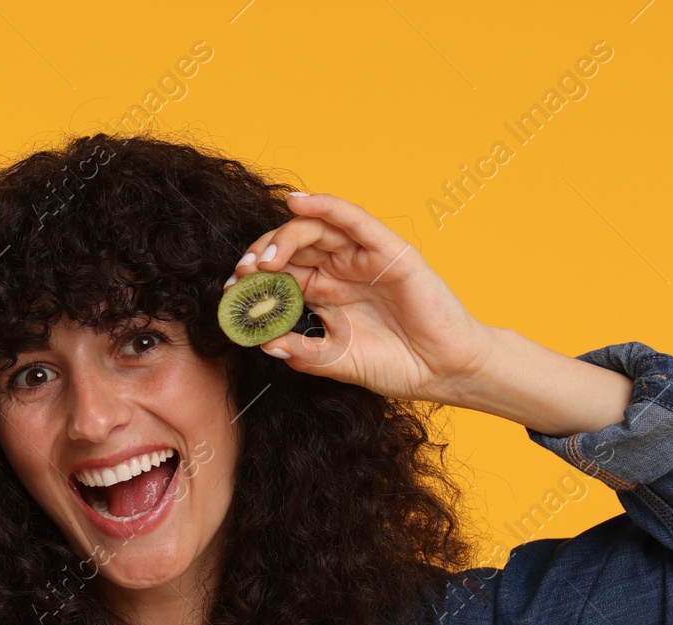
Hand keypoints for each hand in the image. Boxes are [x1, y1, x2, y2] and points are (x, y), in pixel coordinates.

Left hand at [225, 192, 491, 403]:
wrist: (443, 372)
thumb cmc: (397, 366)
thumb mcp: (337, 363)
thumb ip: (302, 353)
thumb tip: (263, 343)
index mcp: (325, 294)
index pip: (280, 274)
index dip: (253, 280)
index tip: (230, 294)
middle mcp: (340, 270)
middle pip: (291, 248)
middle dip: (261, 257)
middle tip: (242, 275)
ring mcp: (362, 258)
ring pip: (315, 230)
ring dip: (283, 237)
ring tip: (263, 259)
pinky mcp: (387, 251)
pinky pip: (353, 220)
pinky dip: (325, 206)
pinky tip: (297, 203)